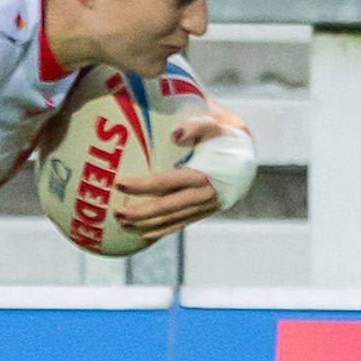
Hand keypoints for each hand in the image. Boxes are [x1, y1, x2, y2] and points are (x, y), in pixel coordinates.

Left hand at [113, 116, 227, 240]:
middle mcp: (205, 195)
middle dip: (140, 212)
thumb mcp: (212, 127)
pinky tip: (142, 234)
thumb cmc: (221, 138)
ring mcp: (205, 208)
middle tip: (116, 212)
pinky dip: (161, 231)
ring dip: (146, 224)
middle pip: (167, 207)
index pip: (167, 182)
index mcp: (203, 175)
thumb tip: (175, 134)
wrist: (243, 157)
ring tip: (121, 223)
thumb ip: (196, 126)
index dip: (143, 185)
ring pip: (172, 220)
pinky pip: (180, 225)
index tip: (119, 183)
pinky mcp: (204, 213)